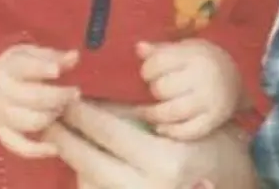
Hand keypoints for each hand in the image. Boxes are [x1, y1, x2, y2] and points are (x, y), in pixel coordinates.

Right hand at [0, 44, 79, 158]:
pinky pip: (20, 146)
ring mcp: (1, 114)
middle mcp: (2, 91)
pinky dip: (37, 150)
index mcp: (9, 68)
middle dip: (58, 96)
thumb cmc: (20, 67)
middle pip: (33, 97)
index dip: (42, 68)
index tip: (58, 70)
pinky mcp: (4, 133)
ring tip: (61, 108)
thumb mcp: (34, 54)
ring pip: (30, 122)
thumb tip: (75, 56)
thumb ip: (55, 57)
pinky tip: (55, 148)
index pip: (26, 67)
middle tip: (74, 93)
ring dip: (51, 116)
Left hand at [44, 99, 256, 188]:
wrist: (231, 182)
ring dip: (73, 163)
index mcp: (164, 162)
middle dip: (65, 140)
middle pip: (90, 164)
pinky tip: (81, 165)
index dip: (80, 114)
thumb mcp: (171, 122)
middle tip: (47, 120)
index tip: (62, 99)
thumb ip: (130, 114)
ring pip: (90, 186)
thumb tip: (86, 100)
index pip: (109, 133)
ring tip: (61, 140)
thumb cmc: (203, 143)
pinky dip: (88, 181)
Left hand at [137, 39, 242, 139]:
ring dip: (153, 114)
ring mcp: (209, 101)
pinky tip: (160, 127)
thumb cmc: (201, 60)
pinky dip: (171, 131)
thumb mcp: (184, 49)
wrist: (234, 78)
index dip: (147, 69)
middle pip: (164, 88)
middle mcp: (202, 77)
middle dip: (152, 90)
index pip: (159, 61)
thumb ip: (160, 50)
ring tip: (144, 112)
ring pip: (173, 112)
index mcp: (193, 55)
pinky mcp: (214, 120)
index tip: (146, 74)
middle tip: (151, 91)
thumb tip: (138, 48)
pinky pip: (188, 131)